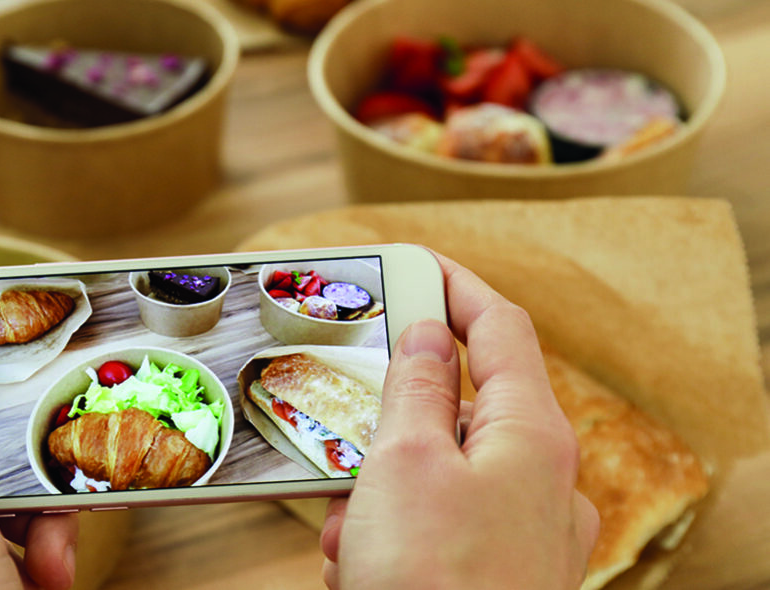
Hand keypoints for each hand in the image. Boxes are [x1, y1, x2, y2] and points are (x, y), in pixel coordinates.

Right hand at [320, 253, 598, 589]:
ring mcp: (525, 532)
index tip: (413, 264)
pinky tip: (363, 568)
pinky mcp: (499, 573)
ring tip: (350, 536)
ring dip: (381, 493)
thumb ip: (418, 387)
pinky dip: (395, 535)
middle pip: (459, 410)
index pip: (500, 328)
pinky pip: (440, 529)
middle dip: (390, 424)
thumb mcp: (407, 464)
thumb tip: (428, 333)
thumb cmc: (438, 583)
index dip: (455, 287)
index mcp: (531, 435)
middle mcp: (540, 480)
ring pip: (438, 477)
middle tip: (347, 438)